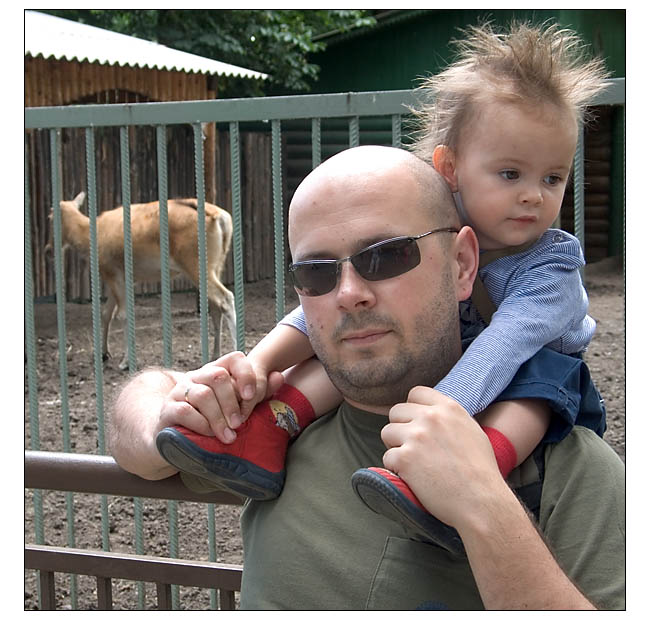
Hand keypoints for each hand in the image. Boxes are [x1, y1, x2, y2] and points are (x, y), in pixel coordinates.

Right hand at [161, 352, 283, 443]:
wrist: (173, 440)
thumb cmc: (211, 421)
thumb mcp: (235, 406)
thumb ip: (258, 392)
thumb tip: (279, 377)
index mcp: (216, 371)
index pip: (235, 358)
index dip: (246, 374)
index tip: (252, 397)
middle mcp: (197, 376)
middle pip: (218, 376)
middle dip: (232, 403)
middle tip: (240, 424)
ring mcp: (180, 391)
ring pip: (203, 395)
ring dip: (219, 418)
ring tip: (229, 436)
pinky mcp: (168, 409)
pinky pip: (185, 411)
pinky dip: (201, 425)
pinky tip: (209, 436)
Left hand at [381, 387, 504, 528]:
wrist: (481, 501)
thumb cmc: (481, 471)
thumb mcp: (471, 431)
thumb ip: (449, 418)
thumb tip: (432, 414)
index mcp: (448, 408)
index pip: (415, 393)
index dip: (412, 409)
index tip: (415, 423)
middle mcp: (430, 417)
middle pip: (396, 412)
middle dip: (401, 428)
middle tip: (413, 448)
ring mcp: (416, 437)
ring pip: (387, 433)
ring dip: (396, 447)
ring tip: (414, 464)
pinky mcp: (404, 458)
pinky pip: (387, 458)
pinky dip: (396, 469)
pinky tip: (414, 478)